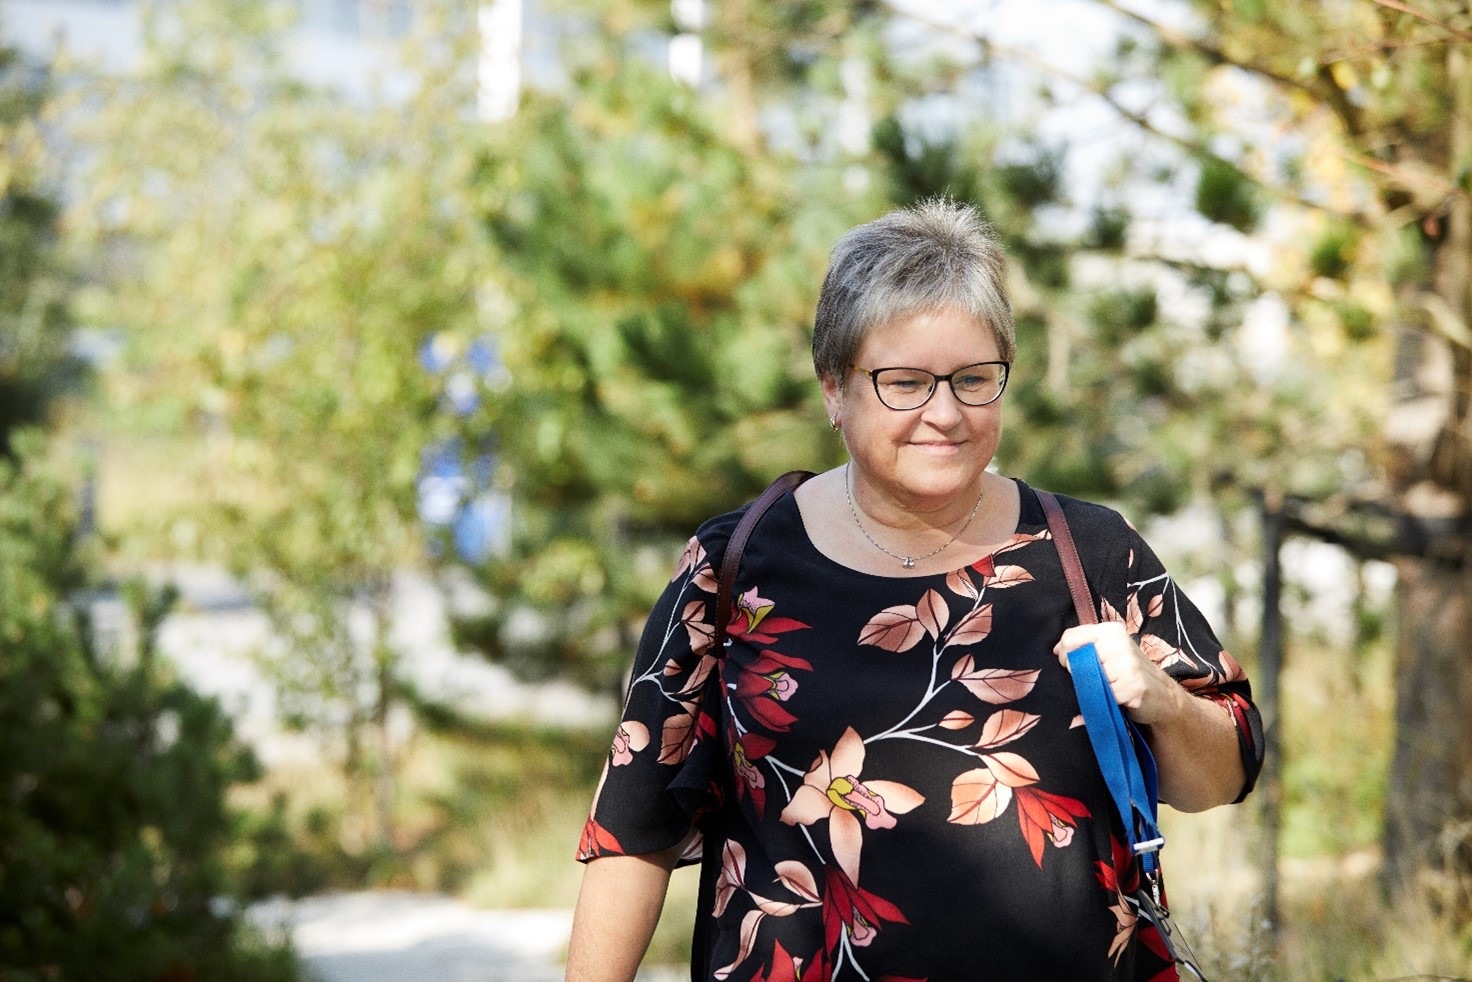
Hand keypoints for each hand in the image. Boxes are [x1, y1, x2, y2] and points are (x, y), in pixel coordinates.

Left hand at [1053, 622, 1184, 725]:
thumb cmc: (1129, 673)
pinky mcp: (1132, 686)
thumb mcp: (1109, 651)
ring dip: (1095, 688)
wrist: (1163, 696)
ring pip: (1087, 679)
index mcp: (1111, 631)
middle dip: (1079, 674)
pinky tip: (1119, 698)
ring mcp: (1127, 664)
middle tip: (1097, 680)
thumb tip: (1055, 649)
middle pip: (1075, 660)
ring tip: (1111, 687)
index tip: (1072, 666)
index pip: (1070, 638)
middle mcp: (1119, 643)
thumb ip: (1084, 646)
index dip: (1065, 656)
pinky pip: (1102, 695)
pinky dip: (1106, 700)